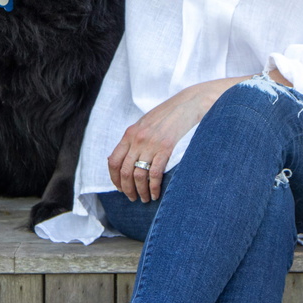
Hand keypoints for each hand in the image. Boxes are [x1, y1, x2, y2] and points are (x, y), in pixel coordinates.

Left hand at [107, 77, 244, 201]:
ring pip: (138, 175)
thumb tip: (124, 157)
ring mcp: (151, 144)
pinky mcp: (166, 148)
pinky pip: (155, 173)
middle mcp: (137, 139)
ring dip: (140, 191)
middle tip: (133, 198)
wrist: (189, 103)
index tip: (120, 188)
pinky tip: (156, 193)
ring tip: (145, 199)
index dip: (114, 178)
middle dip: (127, 189)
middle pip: (124, 171)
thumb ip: (134, 138)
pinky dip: (154, 187)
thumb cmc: (169, 114)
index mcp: (130, 133)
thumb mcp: (145, 123)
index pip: (113, 161)